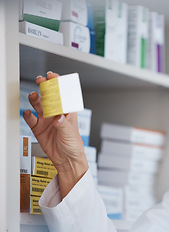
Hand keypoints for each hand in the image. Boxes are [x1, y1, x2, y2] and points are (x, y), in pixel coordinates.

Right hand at [23, 71, 88, 197]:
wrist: (67, 160)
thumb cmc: (73, 146)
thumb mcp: (70, 134)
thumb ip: (63, 125)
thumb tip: (58, 117)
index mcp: (67, 112)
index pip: (63, 95)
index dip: (58, 84)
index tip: (53, 76)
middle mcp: (56, 114)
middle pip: (50, 97)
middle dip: (46, 87)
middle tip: (41, 80)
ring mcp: (47, 121)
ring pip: (39, 105)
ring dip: (35, 99)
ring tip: (33, 95)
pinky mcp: (38, 129)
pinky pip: (31, 120)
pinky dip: (28, 115)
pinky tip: (27, 113)